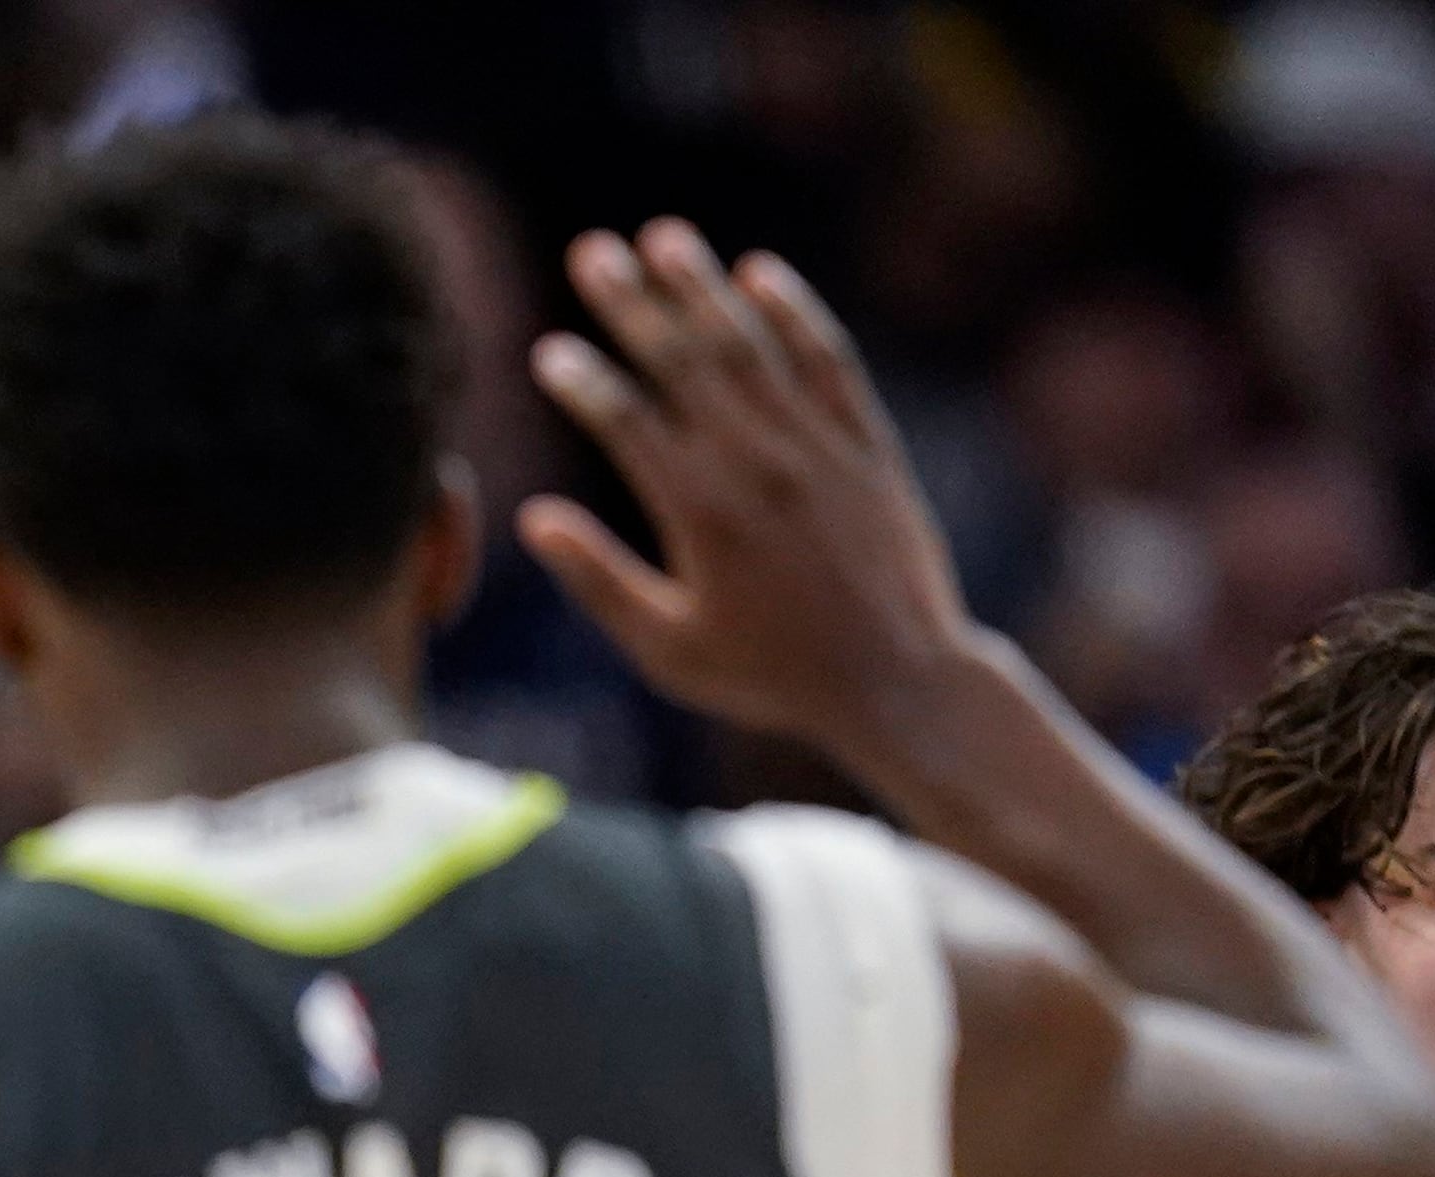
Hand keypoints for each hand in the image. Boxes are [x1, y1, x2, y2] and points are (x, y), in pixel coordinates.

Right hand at [519, 220, 983, 758]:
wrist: (898, 681)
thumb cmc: (772, 676)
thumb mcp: (670, 650)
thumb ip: (601, 582)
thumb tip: (536, 520)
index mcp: (701, 514)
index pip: (628, 423)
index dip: (584, 381)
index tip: (548, 351)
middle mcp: (759, 464)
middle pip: (685, 362)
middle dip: (633, 302)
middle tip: (592, 251)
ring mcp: (818, 447)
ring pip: (753, 346)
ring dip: (704, 288)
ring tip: (664, 237)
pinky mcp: (867, 445)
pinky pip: (828, 361)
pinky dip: (796, 314)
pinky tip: (762, 274)